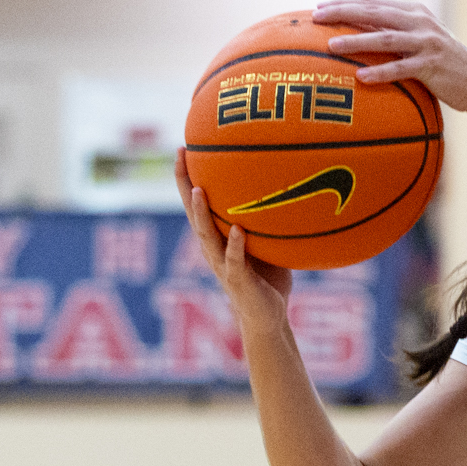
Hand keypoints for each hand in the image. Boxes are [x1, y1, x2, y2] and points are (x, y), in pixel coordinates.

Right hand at [175, 150, 292, 328]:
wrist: (267, 318)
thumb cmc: (267, 277)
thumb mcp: (265, 242)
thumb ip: (265, 219)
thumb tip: (286, 185)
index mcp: (216, 238)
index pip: (197, 203)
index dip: (187, 177)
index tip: (183, 148)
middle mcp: (213, 249)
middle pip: (193, 212)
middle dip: (185, 184)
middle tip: (180, 156)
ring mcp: (223, 265)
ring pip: (207, 236)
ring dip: (201, 214)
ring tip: (198, 190)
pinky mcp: (237, 281)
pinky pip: (235, 260)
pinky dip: (236, 245)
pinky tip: (237, 229)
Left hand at [314, 0, 466, 112]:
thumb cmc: (443, 65)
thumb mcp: (420, 41)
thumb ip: (396, 34)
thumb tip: (359, 35)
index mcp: (414, 12)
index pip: (373, 3)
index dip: (345, 4)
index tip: (320, 8)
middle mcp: (420, 22)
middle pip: (374, 13)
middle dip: (342, 13)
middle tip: (316, 17)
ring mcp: (426, 43)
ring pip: (385, 38)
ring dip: (356, 41)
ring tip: (331, 46)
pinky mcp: (432, 66)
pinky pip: (401, 69)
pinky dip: (380, 72)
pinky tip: (360, 77)